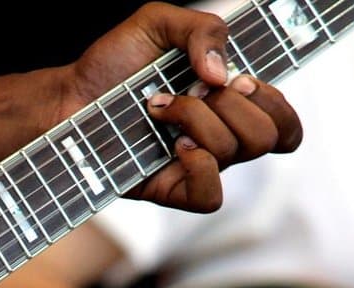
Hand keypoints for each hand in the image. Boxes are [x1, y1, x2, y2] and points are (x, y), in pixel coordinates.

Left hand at [62, 2, 302, 211]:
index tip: (239, 79)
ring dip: (197, 119)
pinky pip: (211, 197)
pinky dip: (200, 168)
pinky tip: (175, 148)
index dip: (274, 101)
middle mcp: (219, 137)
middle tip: (191, 90)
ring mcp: (196, 166)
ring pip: (234, 152)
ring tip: (157, 108)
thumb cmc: (112, 64)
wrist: (69, 99)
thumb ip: (203, 29)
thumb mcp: (158, 24)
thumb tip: (222, 75)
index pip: (284, 121)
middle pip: (267, 135)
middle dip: (232, 103)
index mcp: (228, 103)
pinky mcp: (171, 191)